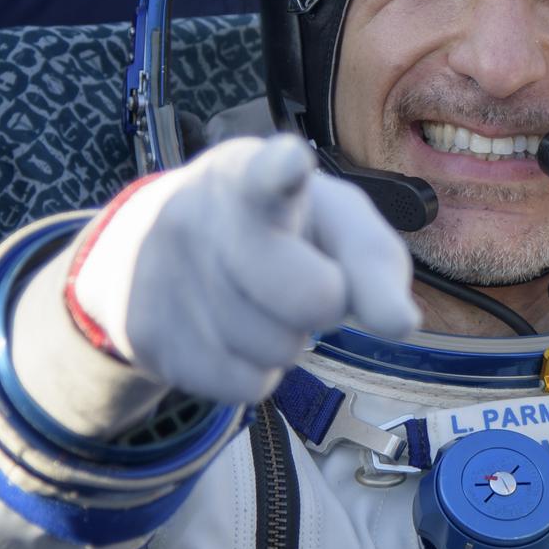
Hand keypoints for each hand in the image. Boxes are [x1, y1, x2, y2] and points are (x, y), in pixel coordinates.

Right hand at [68, 135, 419, 401]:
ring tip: (256, 299)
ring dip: (286, 338)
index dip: (282, 172)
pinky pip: (246, 385)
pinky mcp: (146, 334)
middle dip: (327, 303)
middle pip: (313, 297)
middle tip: (309, 280)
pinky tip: (229, 333)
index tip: (291, 163)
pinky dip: (255, 370)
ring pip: (280, 349)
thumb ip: (375, 261)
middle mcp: (202, 214)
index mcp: (254, 173)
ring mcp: (166, 274)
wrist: (148, 248)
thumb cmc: (276, 230)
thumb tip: (402, 323)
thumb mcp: (331, 223)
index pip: (267, 174)